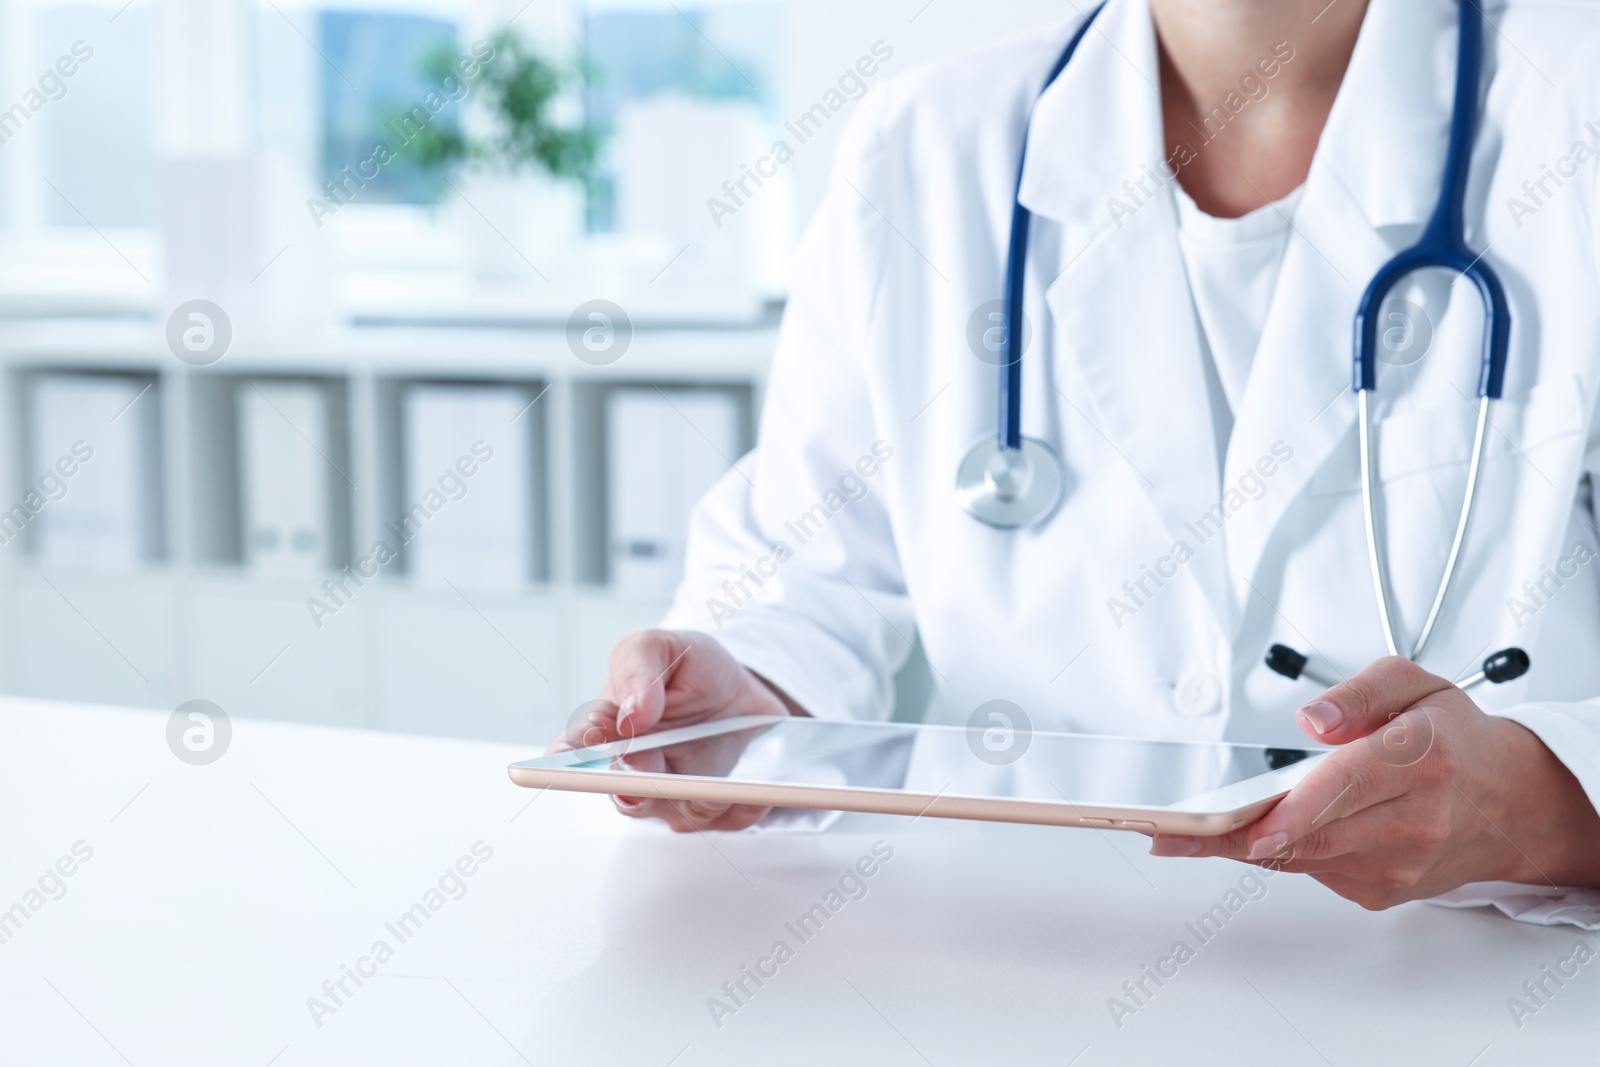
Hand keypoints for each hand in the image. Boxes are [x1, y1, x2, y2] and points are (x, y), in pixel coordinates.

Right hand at [547, 629, 800, 832]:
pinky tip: (751, 781)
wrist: (739, 690)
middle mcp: (633, 771)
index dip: (573, 758)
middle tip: (652, 757)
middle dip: (644, 779)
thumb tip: (631, 713)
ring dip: (701, 792)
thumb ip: (637, 670)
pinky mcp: (710, 811)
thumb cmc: (691, 668)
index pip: (575, 752)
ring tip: (721, 766)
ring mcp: (670, 796)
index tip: (587, 748)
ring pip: (678, 813)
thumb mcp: (660, 647)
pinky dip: (742, 802)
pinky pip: (726, 820)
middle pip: (627, 795)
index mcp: (607, 729)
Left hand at [1149, 656, 1599, 908]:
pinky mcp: (1383, 890)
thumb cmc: (1454, 739)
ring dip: (1243, 848)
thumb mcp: (1416, 684)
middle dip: (1236, 836)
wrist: (1510, 803)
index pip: (1349, 785)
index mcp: (1423, 759)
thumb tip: (1313, 718)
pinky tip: (1249, 835)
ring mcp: (1400, 863)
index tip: (1246, 824)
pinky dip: (1278, 853)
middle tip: (1171, 831)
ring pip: (1305, 860)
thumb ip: (1361, 692)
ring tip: (1185, 833)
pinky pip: (1314, 872)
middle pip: (1313, 835)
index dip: (1293, 809)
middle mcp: (1415, 820)